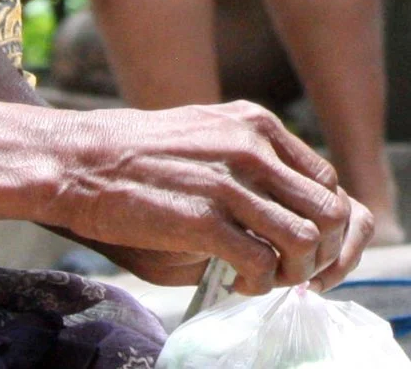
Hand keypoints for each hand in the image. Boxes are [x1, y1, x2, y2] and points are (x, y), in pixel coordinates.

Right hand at [43, 102, 373, 293]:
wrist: (80, 161)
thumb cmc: (140, 158)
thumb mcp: (208, 139)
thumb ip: (251, 170)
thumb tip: (283, 217)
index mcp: (258, 126)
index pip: (325, 181)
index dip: (324, 223)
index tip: (302, 248)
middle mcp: (254, 148)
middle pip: (329, 210)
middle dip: (322, 253)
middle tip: (292, 272)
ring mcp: (230, 182)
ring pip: (306, 239)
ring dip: (294, 272)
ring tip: (265, 280)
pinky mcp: (203, 218)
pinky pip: (262, 262)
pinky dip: (259, 284)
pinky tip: (237, 283)